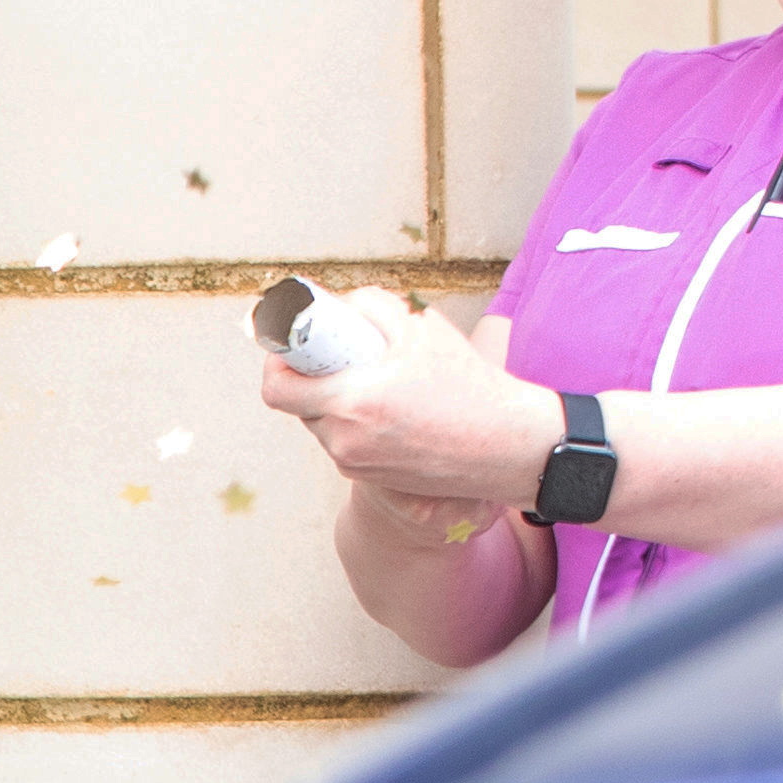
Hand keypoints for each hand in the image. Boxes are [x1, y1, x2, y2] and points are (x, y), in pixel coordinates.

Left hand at [259, 294, 553, 510]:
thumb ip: (370, 307)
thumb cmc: (468, 384)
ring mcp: (353, 463)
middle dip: (310, 377)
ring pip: (321, 423)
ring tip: (377, 384)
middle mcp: (344, 439)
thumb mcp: (422, 328)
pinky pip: (344, 441)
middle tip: (337, 358)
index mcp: (353, 402)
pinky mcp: (367, 477)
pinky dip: (355, 421)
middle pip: (296, 404)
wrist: (507, 445)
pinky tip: (392, 410)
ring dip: (334, 400)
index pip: (278, 387)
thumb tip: (334, 304)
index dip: (276, 362)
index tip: (286, 346)